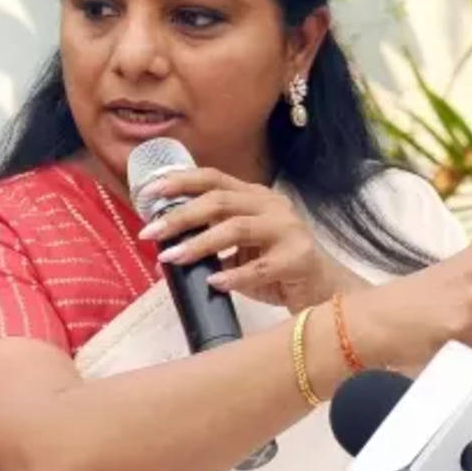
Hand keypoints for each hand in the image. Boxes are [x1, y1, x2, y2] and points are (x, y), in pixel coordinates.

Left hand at [137, 168, 360, 310]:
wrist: (324, 292)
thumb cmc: (277, 269)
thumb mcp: (241, 248)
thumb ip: (211, 240)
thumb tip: (164, 249)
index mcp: (256, 197)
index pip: (214, 178)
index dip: (180, 182)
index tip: (147, 193)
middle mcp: (272, 206)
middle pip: (220, 201)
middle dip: (181, 215)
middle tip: (150, 232)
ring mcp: (288, 230)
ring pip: (237, 229)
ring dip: (199, 243)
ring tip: (171, 258)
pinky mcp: (299, 259)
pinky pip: (260, 267)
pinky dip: (233, 275)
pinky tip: (213, 283)